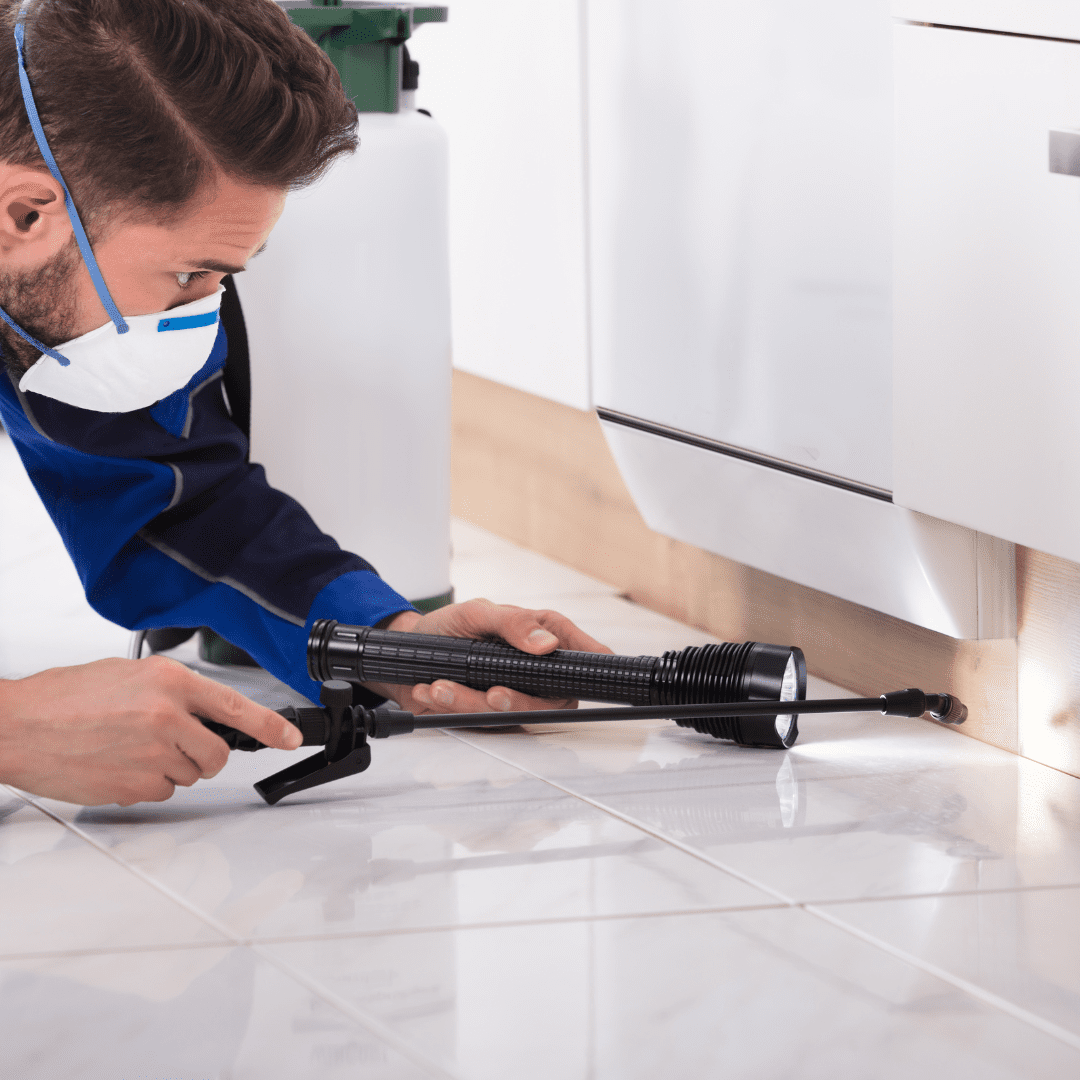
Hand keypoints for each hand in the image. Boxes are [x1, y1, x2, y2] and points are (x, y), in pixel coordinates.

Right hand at [0, 656, 301, 805]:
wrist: (16, 726)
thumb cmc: (63, 698)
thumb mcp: (128, 676)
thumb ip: (172, 691)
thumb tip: (202, 710)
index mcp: (169, 682)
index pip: (236, 706)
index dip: (270, 726)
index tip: (290, 737)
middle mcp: (168, 717)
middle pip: (217, 753)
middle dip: (203, 755)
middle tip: (173, 745)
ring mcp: (153, 754)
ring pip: (188, 775)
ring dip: (169, 768)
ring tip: (128, 747)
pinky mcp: (134, 785)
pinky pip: (161, 792)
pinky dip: (145, 783)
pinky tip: (116, 764)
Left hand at [368, 598, 612, 715]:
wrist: (408, 652)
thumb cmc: (448, 627)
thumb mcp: (477, 613)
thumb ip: (512, 623)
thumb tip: (546, 643)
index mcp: (545, 636)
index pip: (584, 654)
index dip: (592, 667)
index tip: (581, 675)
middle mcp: (535, 670)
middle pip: (553, 700)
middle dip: (518, 702)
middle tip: (492, 694)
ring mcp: (514, 695)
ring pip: (512, 716)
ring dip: (472, 703)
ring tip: (441, 686)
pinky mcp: (488, 715)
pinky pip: (481, 722)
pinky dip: (453, 708)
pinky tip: (431, 690)